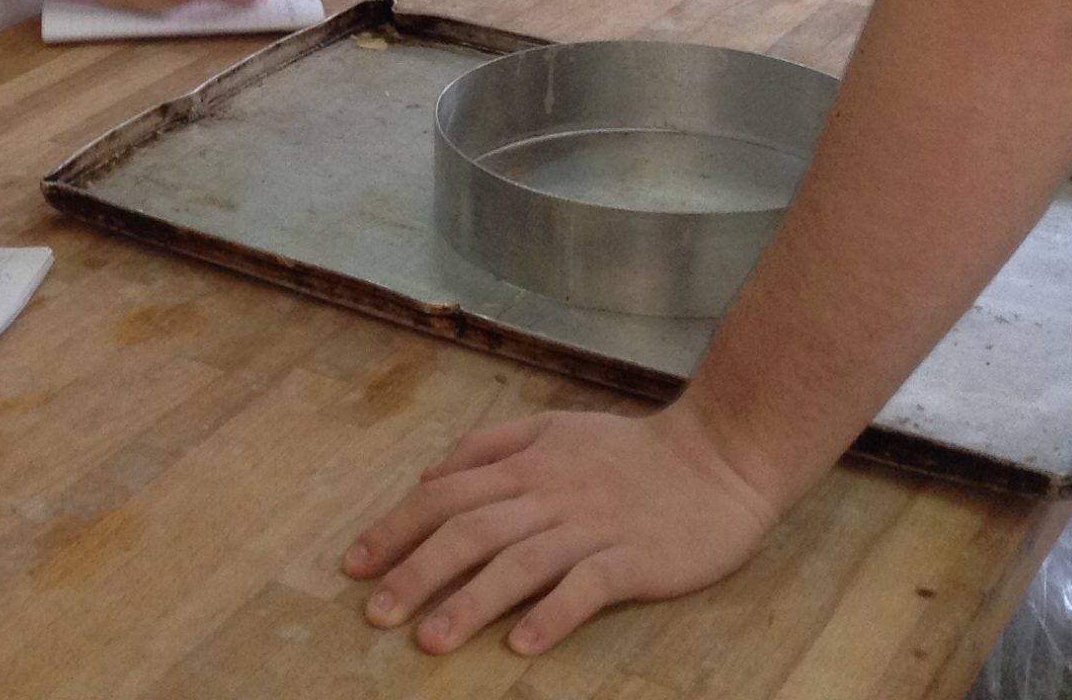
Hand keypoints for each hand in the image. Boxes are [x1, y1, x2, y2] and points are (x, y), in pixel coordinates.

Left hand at [343, 402, 778, 654]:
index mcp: (524, 464)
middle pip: (469, 530)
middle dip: (416, 572)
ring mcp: (590, 526)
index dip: (395, 528)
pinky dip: (551, 614)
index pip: (444, 495)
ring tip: (430, 641)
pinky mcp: (632, 558)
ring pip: (517, 562)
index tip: (353, 566)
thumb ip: (489, 447)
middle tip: (375, 614)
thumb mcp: (551, 427)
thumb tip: (429, 477)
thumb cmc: (629, 450)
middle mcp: (548, 494)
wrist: (718, 456)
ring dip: (470, 602)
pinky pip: (585, 587)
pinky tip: (521, 645)